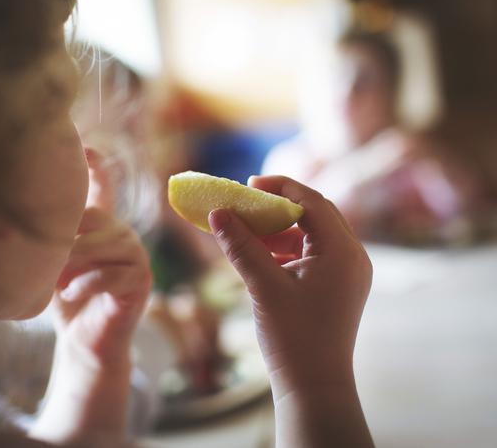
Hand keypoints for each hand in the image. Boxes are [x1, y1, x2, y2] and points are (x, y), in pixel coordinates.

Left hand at [32, 150, 150, 445]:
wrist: (84, 339)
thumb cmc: (65, 297)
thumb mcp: (52, 262)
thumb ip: (48, 236)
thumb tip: (15, 211)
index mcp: (101, 225)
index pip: (103, 186)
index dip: (97, 166)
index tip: (86, 147)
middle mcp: (122, 233)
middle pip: (93, 218)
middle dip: (66, 240)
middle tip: (46, 264)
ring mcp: (137, 256)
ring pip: (105, 245)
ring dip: (75, 263)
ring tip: (56, 282)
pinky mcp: (141, 281)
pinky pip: (112, 274)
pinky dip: (86, 284)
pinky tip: (70, 294)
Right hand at [209, 176, 373, 447]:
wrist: (315, 387)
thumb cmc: (293, 338)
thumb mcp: (263, 287)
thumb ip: (241, 246)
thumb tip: (218, 212)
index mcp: (343, 252)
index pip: (312, 202)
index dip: (280, 187)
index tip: (248, 182)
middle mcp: (353, 257)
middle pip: (316, 214)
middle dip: (280, 205)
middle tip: (248, 200)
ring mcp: (349, 273)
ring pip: (314, 235)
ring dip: (282, 228)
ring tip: (249, 226)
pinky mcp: (339, 287)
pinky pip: (314, 254)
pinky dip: (288, 248)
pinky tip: (261, 252)